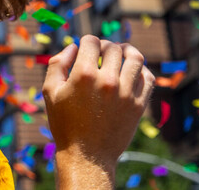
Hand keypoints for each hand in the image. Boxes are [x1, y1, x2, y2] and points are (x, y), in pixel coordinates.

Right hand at [43, 36, 154, 171]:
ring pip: (135, 58)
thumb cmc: (65, 123)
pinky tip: (132, 71)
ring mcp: (127, 93)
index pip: (91, 41)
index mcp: (83, 74)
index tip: (85, 47)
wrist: (87, 156)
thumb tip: (73, 47)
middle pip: (113, 47)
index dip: (86, 41)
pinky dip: (142, 69)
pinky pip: (148, 78)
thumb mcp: (50, 91)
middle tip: (100, 53)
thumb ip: (58, 63)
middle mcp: (107, 80)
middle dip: (105, 46)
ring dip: (127, 51)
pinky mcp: (139, 105)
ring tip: (122, 53)